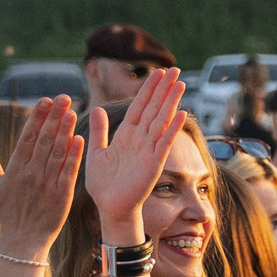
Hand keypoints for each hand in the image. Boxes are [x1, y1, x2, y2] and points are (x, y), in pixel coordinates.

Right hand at [0, 97, 85, 259]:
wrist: (24, 238)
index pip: (27, 137)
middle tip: (64, 98)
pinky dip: (74, 155)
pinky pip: (68, 171)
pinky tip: (80, 139)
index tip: (45, 100)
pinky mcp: (62, 194)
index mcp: (15, 169)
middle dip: (54, 118)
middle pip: (43, 140)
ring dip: (65, 131)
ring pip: (57, 152)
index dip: (37, 118)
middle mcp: (30, 173)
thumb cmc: (9, 209)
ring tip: (73, 112)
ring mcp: (46, 183)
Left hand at [85, 66, 186, 239]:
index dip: (148, 89)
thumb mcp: (97, 151)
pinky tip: (180, 113)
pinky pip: (164, 142)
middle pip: (154, 108)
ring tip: (180, 83)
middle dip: (163, 89)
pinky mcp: (154, 163)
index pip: (139, 106)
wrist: (110, 207)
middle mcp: (140, 139)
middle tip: (174, 69)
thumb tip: (96, 108)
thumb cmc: (104, 184)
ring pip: (161, 120)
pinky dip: (172, 128)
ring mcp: (149, 150)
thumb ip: (100, 130)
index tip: (157, 72)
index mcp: (126, 135)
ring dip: (171, 102)